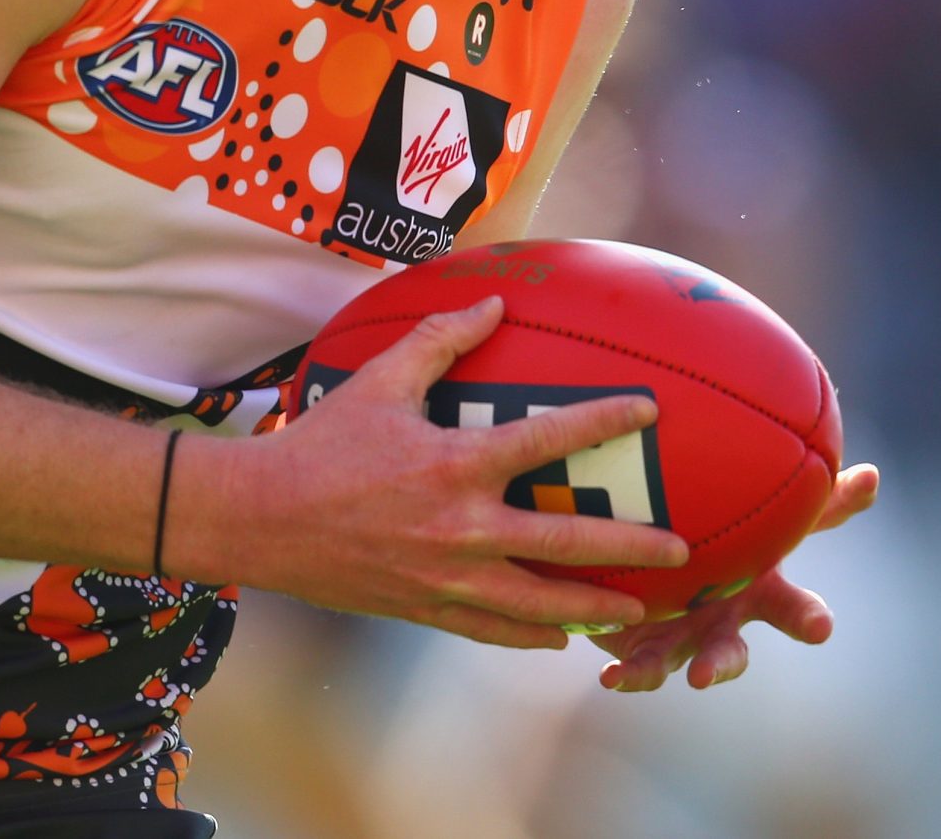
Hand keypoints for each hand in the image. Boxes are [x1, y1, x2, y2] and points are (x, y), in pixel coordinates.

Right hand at [194, 296, 692, 648]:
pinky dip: (530, 636)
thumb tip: (494, 301)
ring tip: (639, 614)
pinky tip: (560, 639)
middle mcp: (460, 528)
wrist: (260, 518)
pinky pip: (491, 630)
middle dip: (629, 546)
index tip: (649, 411)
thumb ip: (440, 339)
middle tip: (680, 548)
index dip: (602, 420)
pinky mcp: (424, 608)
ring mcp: (444, 577)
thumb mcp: (379, 379)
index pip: (547, 439)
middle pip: (563, 542)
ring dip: (593, 610)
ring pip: (537, 605)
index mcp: (455, 464)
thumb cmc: (321, 442)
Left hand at [594, 461, 880, 691]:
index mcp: (759, 595)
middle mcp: (723, 626)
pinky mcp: (644, 648)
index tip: (821, 628)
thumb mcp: (775, 516)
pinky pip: (635, 664)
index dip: (807, 620)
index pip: (791, 610)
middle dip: (721, 664)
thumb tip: (876, 474)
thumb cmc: (736, 536)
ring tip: (665, 677)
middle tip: (707, 674)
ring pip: (675, 663)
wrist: (673, 565)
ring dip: (660, 671)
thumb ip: (822, 503)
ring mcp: (684, 642)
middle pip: (728, 653)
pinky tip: (611, 676)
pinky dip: (627, 673)